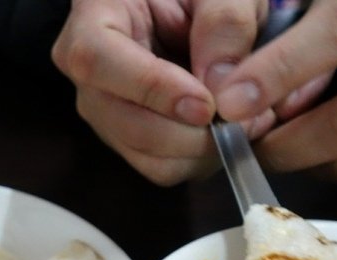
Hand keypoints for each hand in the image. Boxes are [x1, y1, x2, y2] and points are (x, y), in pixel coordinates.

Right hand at [52, 0, 270, 185]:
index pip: (98, 61)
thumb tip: (220, 86)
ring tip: (247, 122)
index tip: (206, 105)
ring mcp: (106, 113)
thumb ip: (223, 22)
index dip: (153, 89)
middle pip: (125, 124)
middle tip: (248, 118)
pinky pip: (164, 168)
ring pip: (149, 158)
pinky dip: (203, 159)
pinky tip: (230, 130)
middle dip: (191, 134)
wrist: (187, 9)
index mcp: (93, 14)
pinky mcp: (130, 141)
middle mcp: (88, 73)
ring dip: (204, 151)